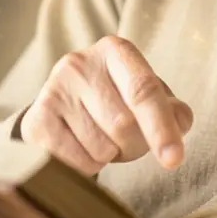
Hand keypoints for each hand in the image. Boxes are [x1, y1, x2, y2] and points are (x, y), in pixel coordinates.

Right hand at [21, 36, 193, 174]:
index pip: (143, 90)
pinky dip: (88, 167)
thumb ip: (172, 110)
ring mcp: (54, 90)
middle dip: (135, 145)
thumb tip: (180, 122)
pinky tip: (80, 146)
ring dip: (110, 157)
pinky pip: (77, 164)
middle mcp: (81, 63)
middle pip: (124, 126)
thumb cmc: (115, 100)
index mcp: (116, 50)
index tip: (174, 159)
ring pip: (101, 149)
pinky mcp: (36, 121)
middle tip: (127, 139)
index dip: (161, 127)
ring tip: (100, 138)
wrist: (61, 105)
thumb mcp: (145, 95)